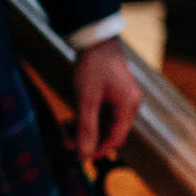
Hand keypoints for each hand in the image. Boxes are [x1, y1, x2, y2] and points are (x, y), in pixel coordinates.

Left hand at [74, 38, 141, 163]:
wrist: (95, 38)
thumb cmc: (93, 66)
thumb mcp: (87, 99)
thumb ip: (87, 128)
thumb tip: (85, 155)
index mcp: (128, 107)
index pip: (116, 139)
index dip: (98, 151)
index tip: (80, 158)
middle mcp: (130, 104)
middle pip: (111, 132)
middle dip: (90, 140)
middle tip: (67, 144)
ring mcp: (123, 98)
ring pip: (105, 123)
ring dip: (87, 129)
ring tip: (65, 133)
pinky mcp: (114, 93)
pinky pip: (103, 112)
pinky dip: (89, 118)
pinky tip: (72, 119)